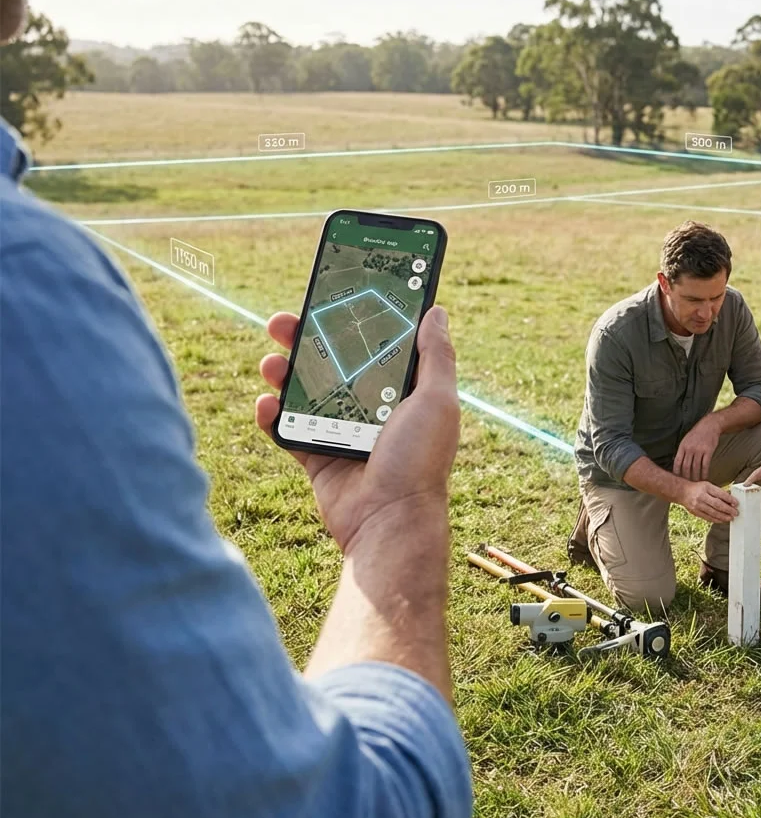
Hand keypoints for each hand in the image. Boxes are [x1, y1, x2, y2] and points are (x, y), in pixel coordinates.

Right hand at [255, 305, 459, 550]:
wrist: (388, 522)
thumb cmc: (419, 461)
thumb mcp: (437, 401)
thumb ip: (435, 356)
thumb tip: (436, 310)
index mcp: (402, 391)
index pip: (375, 345)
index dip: (353, 320)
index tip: (331, 295)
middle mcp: (372, 407)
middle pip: (332, 362)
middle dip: (305, 339)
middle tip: (282, 321)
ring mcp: (341, 431)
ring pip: (304, 391)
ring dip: (283, 372)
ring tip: (271, 362)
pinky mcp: (317, 456)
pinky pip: (287, 429)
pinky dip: (272, 414)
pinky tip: (266, 402)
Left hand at [673, 414, 722, 480]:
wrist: (709, 426)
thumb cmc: (696, 434)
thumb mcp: (685, 440)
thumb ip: (682, 451)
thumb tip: (677, 463)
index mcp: (682, 447)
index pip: (677, 462)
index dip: (676, 473)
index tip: (677, 480)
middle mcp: (689, 449)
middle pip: (686, 467)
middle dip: (686, 478)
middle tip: (687, 485)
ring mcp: (699, 450)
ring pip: (695, 468)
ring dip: (695, 477)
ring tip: (696, 484)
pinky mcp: (708, 451)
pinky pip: (705, 465)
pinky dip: (704, 473)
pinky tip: (705, 478)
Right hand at [676, 480, 738, 523]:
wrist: (682, 492)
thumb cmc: (697, 488)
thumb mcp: (708, 486)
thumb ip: (718, 492)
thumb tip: (730, 500)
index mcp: (706, 487)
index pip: (720, 494)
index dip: (729, 499)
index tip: (736, 503)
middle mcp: (701, 496)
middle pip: (717, 504)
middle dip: (728, 510)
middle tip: (735, 513)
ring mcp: (698, 505)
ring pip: (713, 513)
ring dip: (723, 516)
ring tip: (730, 518)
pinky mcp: (695, 512)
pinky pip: (708, 517)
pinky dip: (716, 520)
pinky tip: (722, 520)